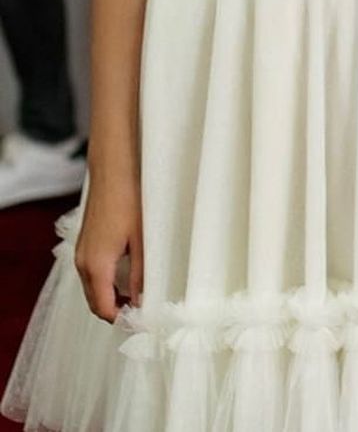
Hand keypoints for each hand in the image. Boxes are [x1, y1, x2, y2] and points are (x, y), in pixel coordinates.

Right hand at [75, 176, 142, 323]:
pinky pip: (90, 275)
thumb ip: (140, 274)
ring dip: (108, 297)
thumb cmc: (129, 202)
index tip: (139, 321)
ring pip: (91, 289)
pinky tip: (124, 278)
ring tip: (135, 297)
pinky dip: (103, 284)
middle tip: (139, 313)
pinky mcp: (83, 245)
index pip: (103, 308)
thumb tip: (141, 300)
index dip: (120, 319)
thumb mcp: (141, 240)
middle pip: (94, 302)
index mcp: (97, 266)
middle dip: (113, 311)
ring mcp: (80, 254)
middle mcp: (82, 264)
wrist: (113, 173)